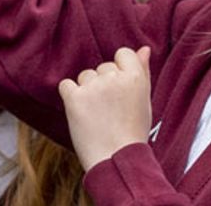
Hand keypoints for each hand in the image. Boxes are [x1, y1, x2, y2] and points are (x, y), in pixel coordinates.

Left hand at [58, 46, 151, 171]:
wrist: (116, 162)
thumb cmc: (132, 133)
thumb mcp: (144, 102)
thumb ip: (143, 72)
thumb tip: (144, 48)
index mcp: (135, 78)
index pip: (123, 53)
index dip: (121, 72)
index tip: (122, 92)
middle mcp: (113, 78)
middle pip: (103, 67)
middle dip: (105, 84)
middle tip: (112, 111)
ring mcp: (92, 87)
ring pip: (85, 76)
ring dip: (88, 91)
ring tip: (99, 116)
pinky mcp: (73, 97)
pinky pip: (66, 85)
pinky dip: (71, 97)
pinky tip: (82, 114)